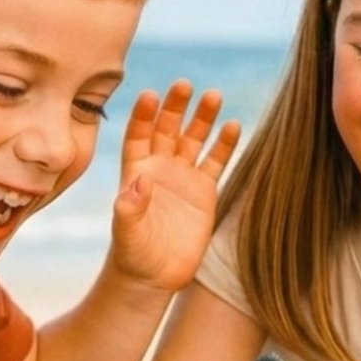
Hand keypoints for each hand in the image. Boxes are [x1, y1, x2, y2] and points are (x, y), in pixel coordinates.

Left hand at [111, 81, 240, 290]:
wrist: (155, 274)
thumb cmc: (133, 253)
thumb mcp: (127, 231)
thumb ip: (130, 206)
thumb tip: (140, 181)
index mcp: (135, 171)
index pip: (138, 136)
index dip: (143, 116)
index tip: (150, 95)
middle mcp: (159, 168)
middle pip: (167, 129)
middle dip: (175, 107)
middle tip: (185, 85)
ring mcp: (183, 177)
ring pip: (193, 139)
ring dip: (202, 118)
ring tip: (214, 96)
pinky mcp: (205, 191)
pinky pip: (215, 162)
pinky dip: (224, 145)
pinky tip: (233, 126)